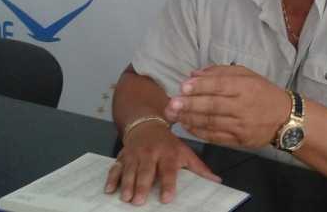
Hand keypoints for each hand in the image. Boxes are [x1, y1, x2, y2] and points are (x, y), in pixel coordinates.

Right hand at [104, 121, 220, 204]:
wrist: (148, 125)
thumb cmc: (169, 144)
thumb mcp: (185, 152)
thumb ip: (199, 169)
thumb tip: (217, 181)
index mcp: (168, 153)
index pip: (169, 170)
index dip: (169, 184)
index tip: (167, 198)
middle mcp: (151, 153)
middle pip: (146, 170)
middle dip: (142, 185)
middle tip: (139, 201)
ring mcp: (135, 154)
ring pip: (130, 169)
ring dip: (126, 183)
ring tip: (125, 197)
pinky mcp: (122, 156)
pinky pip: (115, 167)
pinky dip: (111, 178)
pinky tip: (109, 189)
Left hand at [164, 65, 290, 147]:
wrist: (285, 118)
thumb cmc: (263, 92)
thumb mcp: (247, 74)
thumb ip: (221, 71)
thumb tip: (194, 74)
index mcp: (246, 86)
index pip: (220, 85)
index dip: (201, 86)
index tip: (183, 86)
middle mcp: (243, 106)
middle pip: (213, 105)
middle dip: (190, 104)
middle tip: (172, 104)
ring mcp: (241, 125)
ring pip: (212, 122)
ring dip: (190, 119)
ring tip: (174, 115)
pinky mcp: (239, 140)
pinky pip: (215, 136)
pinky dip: (199, 132)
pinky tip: (187, 126)